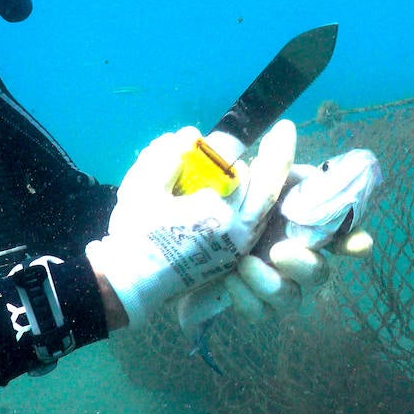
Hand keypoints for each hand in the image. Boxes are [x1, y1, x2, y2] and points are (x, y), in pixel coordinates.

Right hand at [87, 121, 295, 327]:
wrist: (128, 286)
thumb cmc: (135, 237)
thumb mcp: (142, 189)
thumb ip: (166, 157)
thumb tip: (189, 137)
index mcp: (222, 217)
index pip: (259, 176)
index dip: (275, 151)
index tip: (285, 128)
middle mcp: (238, 236)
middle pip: (264, 192)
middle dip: (261, 167)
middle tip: (263, 141)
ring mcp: (235, 250)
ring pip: (257, 209)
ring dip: (254, 186)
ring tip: (241, 166)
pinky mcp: (227, 258)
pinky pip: (247, 223)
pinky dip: (243, 203)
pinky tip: (226, 191)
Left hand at [178, 147, 380, 327]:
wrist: (195, 236)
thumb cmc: (235, 204)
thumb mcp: (253, 181)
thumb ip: (274, 163)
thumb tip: (285, 130)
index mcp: (306, 229)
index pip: (344, 237)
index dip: (356, 242)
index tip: (358, 243)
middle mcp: (300, 260)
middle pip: (320, 273)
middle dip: (305, 265)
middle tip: (281, 250)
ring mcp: (280, 286)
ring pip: (291, 298)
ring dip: (270, 283)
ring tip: (244, 264)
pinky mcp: (254, 305)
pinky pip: (260, 312)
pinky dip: (246, 297)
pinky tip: (229, 278)